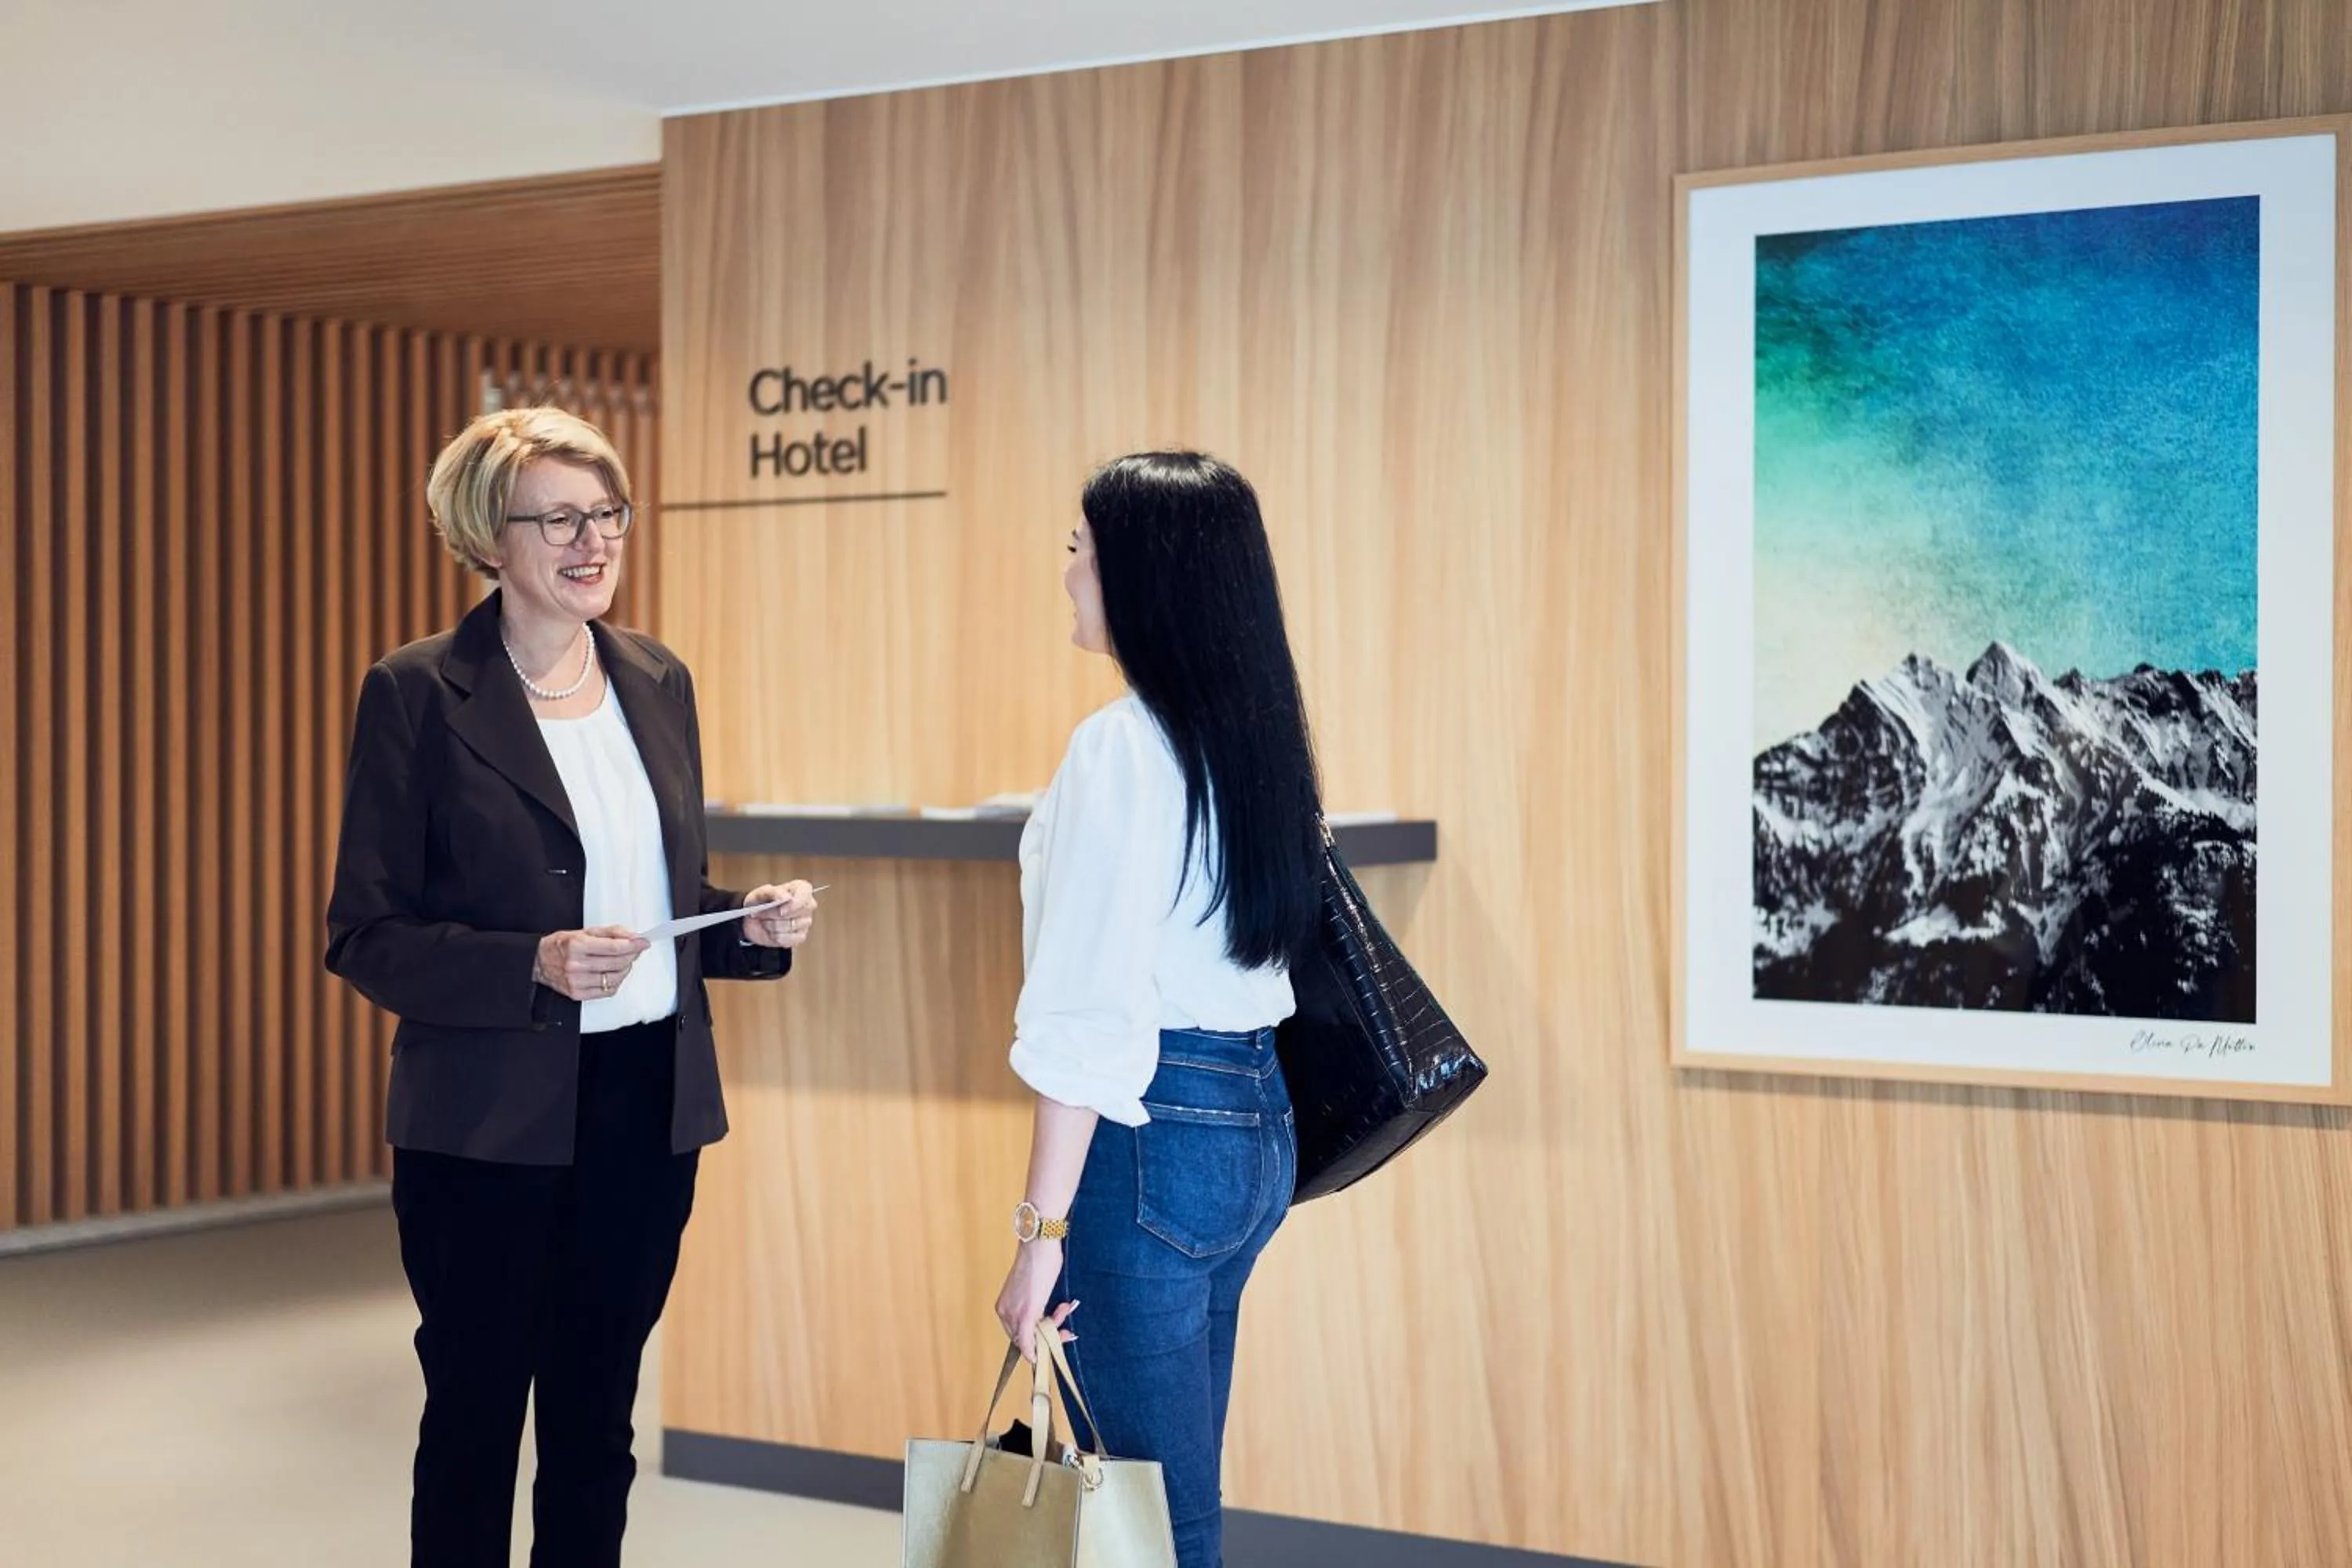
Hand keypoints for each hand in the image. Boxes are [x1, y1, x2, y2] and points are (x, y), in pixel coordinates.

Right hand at [534, 926, 649, 1000]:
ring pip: (615, 978)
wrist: (539, 962)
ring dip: (625, 969)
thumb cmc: (562, 945)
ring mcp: (576, 981)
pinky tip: (613, 974)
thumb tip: (632, 937)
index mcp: (577, 945)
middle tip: (635, 950)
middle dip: (631, 955)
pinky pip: (607, 991)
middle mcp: (576, 965)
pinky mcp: (577, 994)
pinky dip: (615, 982)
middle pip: (617, 963)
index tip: (643, 942)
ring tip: (624, 962)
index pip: (614, 947)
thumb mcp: (585, 931)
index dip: (633, 945)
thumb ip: (611, 932)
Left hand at [742, 881, 817, 947]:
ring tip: (765, 921)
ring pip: (790, 926)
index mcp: (801, 889)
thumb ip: (773, 892)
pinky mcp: (801, 936)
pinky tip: (770, 931)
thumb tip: (785, 897)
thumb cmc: (760, 902)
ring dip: (771, 925)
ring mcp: (806, 922)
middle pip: (797, 911)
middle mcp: (807, 905)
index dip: (795, 902)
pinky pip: (788, 939)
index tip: (781, 910)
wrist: (753, 920)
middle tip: (761, 913)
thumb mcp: (760, 893)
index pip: (806, 892)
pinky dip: (774, 936)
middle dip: (774, 914)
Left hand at [995, 1242, 1076, 1364]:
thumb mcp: (1033, 1289)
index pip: (1018, 1334)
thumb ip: (1035, 1307)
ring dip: (1053, 1332)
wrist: (1039, 1244)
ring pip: (1031, 1341)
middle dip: (1048, 1338)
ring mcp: (1013, 1315)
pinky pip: (1029, 1342)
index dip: (1037, 1339)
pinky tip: (1052, 1346)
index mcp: (1003, 1306)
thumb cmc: (1040, 1260)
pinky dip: (1038, 1350)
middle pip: (1024, 1340)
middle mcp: (1004, 1313)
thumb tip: (1045, 1322)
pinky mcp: (1026, 1314)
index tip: (1054, 1333)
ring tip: (1065, 1309)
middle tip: (1066, 1329)